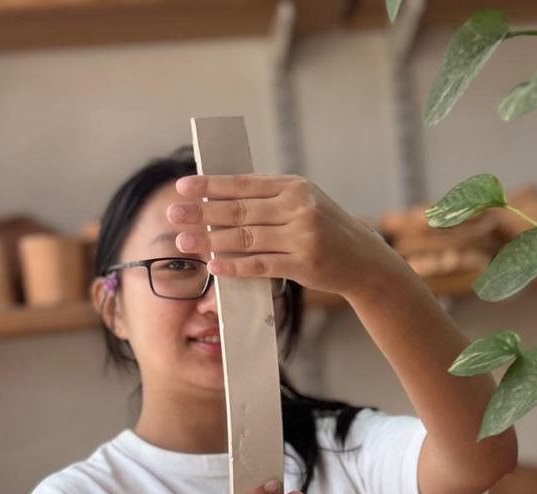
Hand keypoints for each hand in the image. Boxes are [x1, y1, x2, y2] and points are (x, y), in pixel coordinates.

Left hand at [166, 173, 398, 301]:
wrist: (364, 260)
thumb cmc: (327, 231)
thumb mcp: (304, 203)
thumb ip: (270, 199)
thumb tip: (222, 197)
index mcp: (294, 187)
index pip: (244, 184)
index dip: (210, 185)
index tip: (182, 187)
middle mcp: (298, 208)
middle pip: (239, 210)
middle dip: (201, 212)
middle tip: (172, 214)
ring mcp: (301, 237)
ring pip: (246, 238)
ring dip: (210, 240)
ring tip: (184, 242)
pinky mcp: (304, 265)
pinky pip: (261, 265)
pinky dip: (235, 266)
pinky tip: (214, 266)